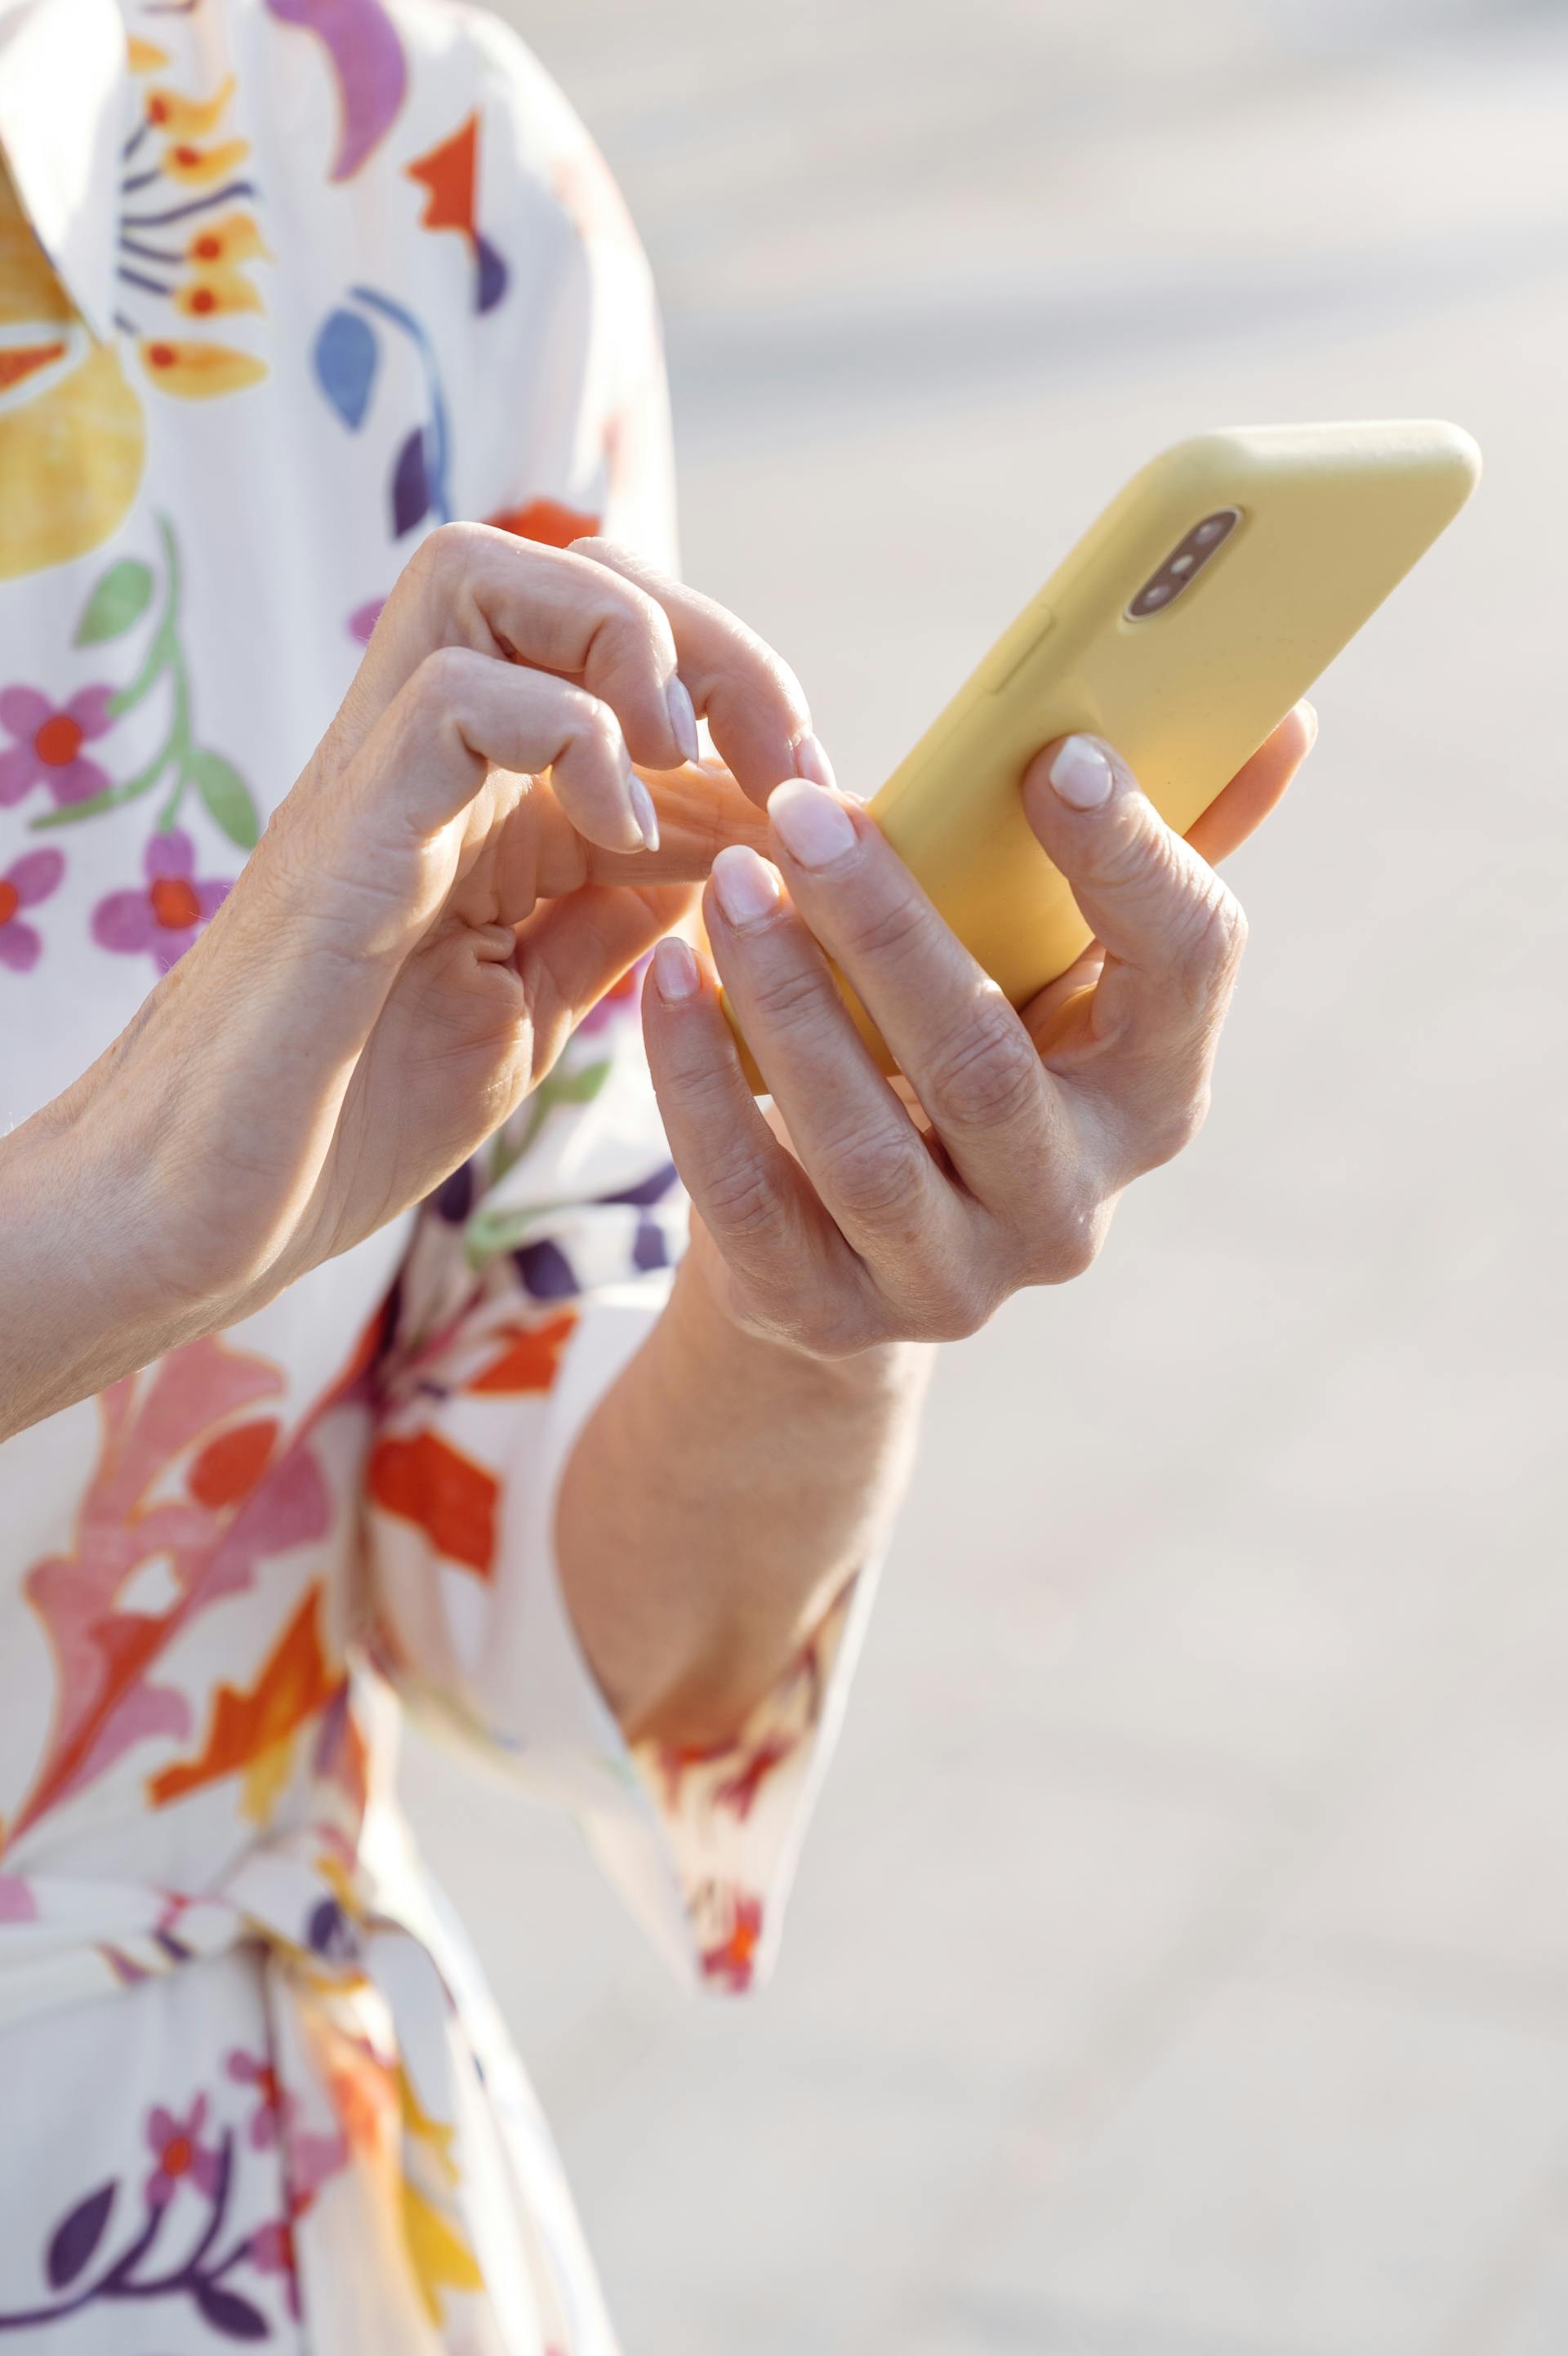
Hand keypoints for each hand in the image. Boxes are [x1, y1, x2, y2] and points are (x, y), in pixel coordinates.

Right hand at [2, 527, 817, 1433]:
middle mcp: (421, 762)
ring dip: (625, 644)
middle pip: (555, 569)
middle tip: (781, 757)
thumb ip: (602, 925)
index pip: (610, 659)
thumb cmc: (340, 1124)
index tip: (823, 801)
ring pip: (484, 572)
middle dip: (701, 636)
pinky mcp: (345, 840)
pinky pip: (451, 695)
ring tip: (682, 764)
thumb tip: (713, 853)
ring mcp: (375, 786)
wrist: (192, 1216)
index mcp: (472, 800)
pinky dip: (564, 732)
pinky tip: (620, 834)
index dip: (740, 701)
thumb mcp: (519, 1013)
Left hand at [641, 709, 1315, 1356]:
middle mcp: (1068, 1207)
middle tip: (805, 811)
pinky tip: (665, 978)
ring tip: (728, 882)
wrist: (846, 1261)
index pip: (1186, 974)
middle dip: (890, 930)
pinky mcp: (827, 1313)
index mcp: (1154, 1096)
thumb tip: (1286, 718)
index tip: (1056, 755)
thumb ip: (1146, 852)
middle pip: (987, 1068)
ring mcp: (951, 1281)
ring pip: (864, 1143)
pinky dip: (698, 1083)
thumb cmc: (961, 1058)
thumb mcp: (1052, 975)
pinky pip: (749, 1197)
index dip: (1130, 865)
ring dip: (786, 1001)